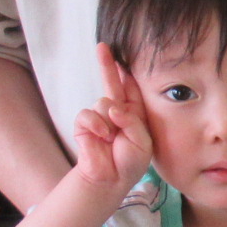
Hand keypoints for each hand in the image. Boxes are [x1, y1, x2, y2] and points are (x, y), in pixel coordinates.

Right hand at [74, 44, 152, 191]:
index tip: (124, 56)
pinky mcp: (85, 124)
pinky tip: (101, 136)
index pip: (131, 88)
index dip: (127, 72)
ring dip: (109, 120)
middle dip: (107, 64)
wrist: (111, 179)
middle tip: (102, 46)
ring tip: (112, 138)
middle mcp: (117, 111)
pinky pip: (88, 114)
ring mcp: (100, 117)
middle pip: (112, 82)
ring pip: (103, 102)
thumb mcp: (142, 142)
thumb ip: (132, 122)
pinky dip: (96, 124)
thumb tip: (114, 107)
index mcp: (134, 112)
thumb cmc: (130, 162)